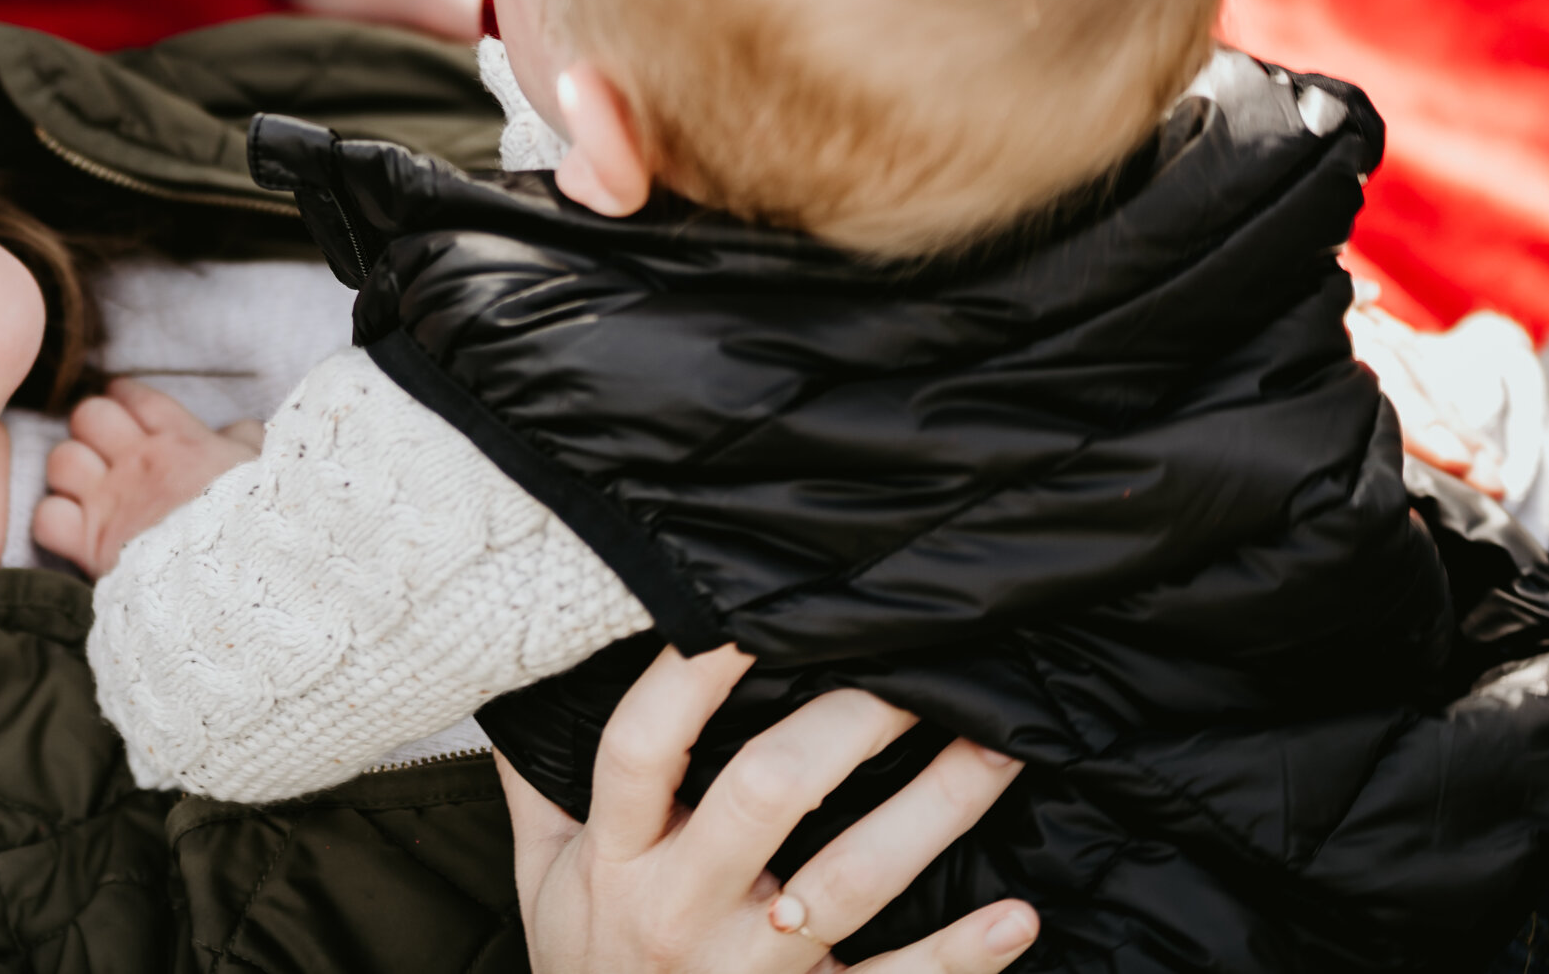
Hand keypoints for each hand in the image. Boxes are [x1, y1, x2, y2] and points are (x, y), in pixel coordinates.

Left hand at [32, 379, 264, 575]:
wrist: (240, 581)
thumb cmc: (256, 522)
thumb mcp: (260, 468)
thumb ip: (243, 440)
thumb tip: (236, 428)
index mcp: (178, 439)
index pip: (131, 394)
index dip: (124, 397)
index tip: (127, 408)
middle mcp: (137, 463)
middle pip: (87, 415)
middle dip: (93, 428)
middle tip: (105, 448)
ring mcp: (110, 503)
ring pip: (60, 460)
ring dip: (70, 471)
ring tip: (88, 487)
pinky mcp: (91, 546)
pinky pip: (46, 516)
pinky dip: (54, 520)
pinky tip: (74, 526)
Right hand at [502, 645, 1036, 973]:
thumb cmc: (584, 965)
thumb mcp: (540, 875)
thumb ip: (541, 777)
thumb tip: (530, 665)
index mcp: (614, 859)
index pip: (640, 749)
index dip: (687, 675)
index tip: (742, 610)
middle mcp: (682, 911)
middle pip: (765, 795)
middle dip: (845, 723)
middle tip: (908, 665)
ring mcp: (754, 971)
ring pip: (852, 880)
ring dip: (933, 810)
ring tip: (995, 747)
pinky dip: (962, 955)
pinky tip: (1018, 914)